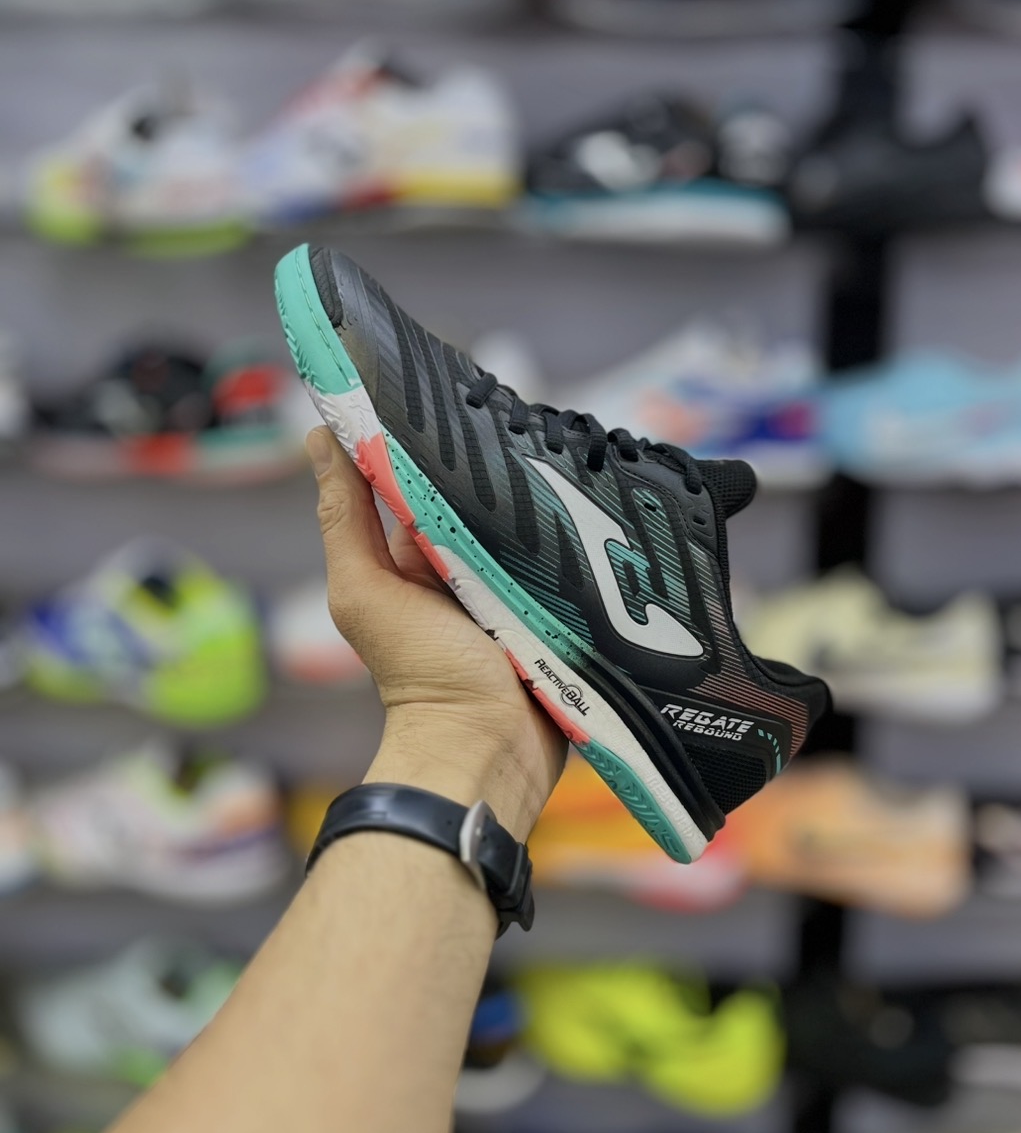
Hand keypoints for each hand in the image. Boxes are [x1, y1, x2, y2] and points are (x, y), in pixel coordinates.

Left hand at [308, 427, 565, 837]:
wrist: (490, 752)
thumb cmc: (419, 676)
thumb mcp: (367, 590)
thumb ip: (344, 519)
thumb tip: (318, 433)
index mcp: (410, 557)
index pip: (417, 479)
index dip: (426, 435)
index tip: (443, 381)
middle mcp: (461, 565)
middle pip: (477, 494)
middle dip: (494, 461)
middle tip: (522, 410)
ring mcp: (512, 584)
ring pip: (524, 519)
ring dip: (538, 494)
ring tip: (562, 446)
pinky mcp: (555, 603)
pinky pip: (563, 555)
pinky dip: (571, 533)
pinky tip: (589, 497)